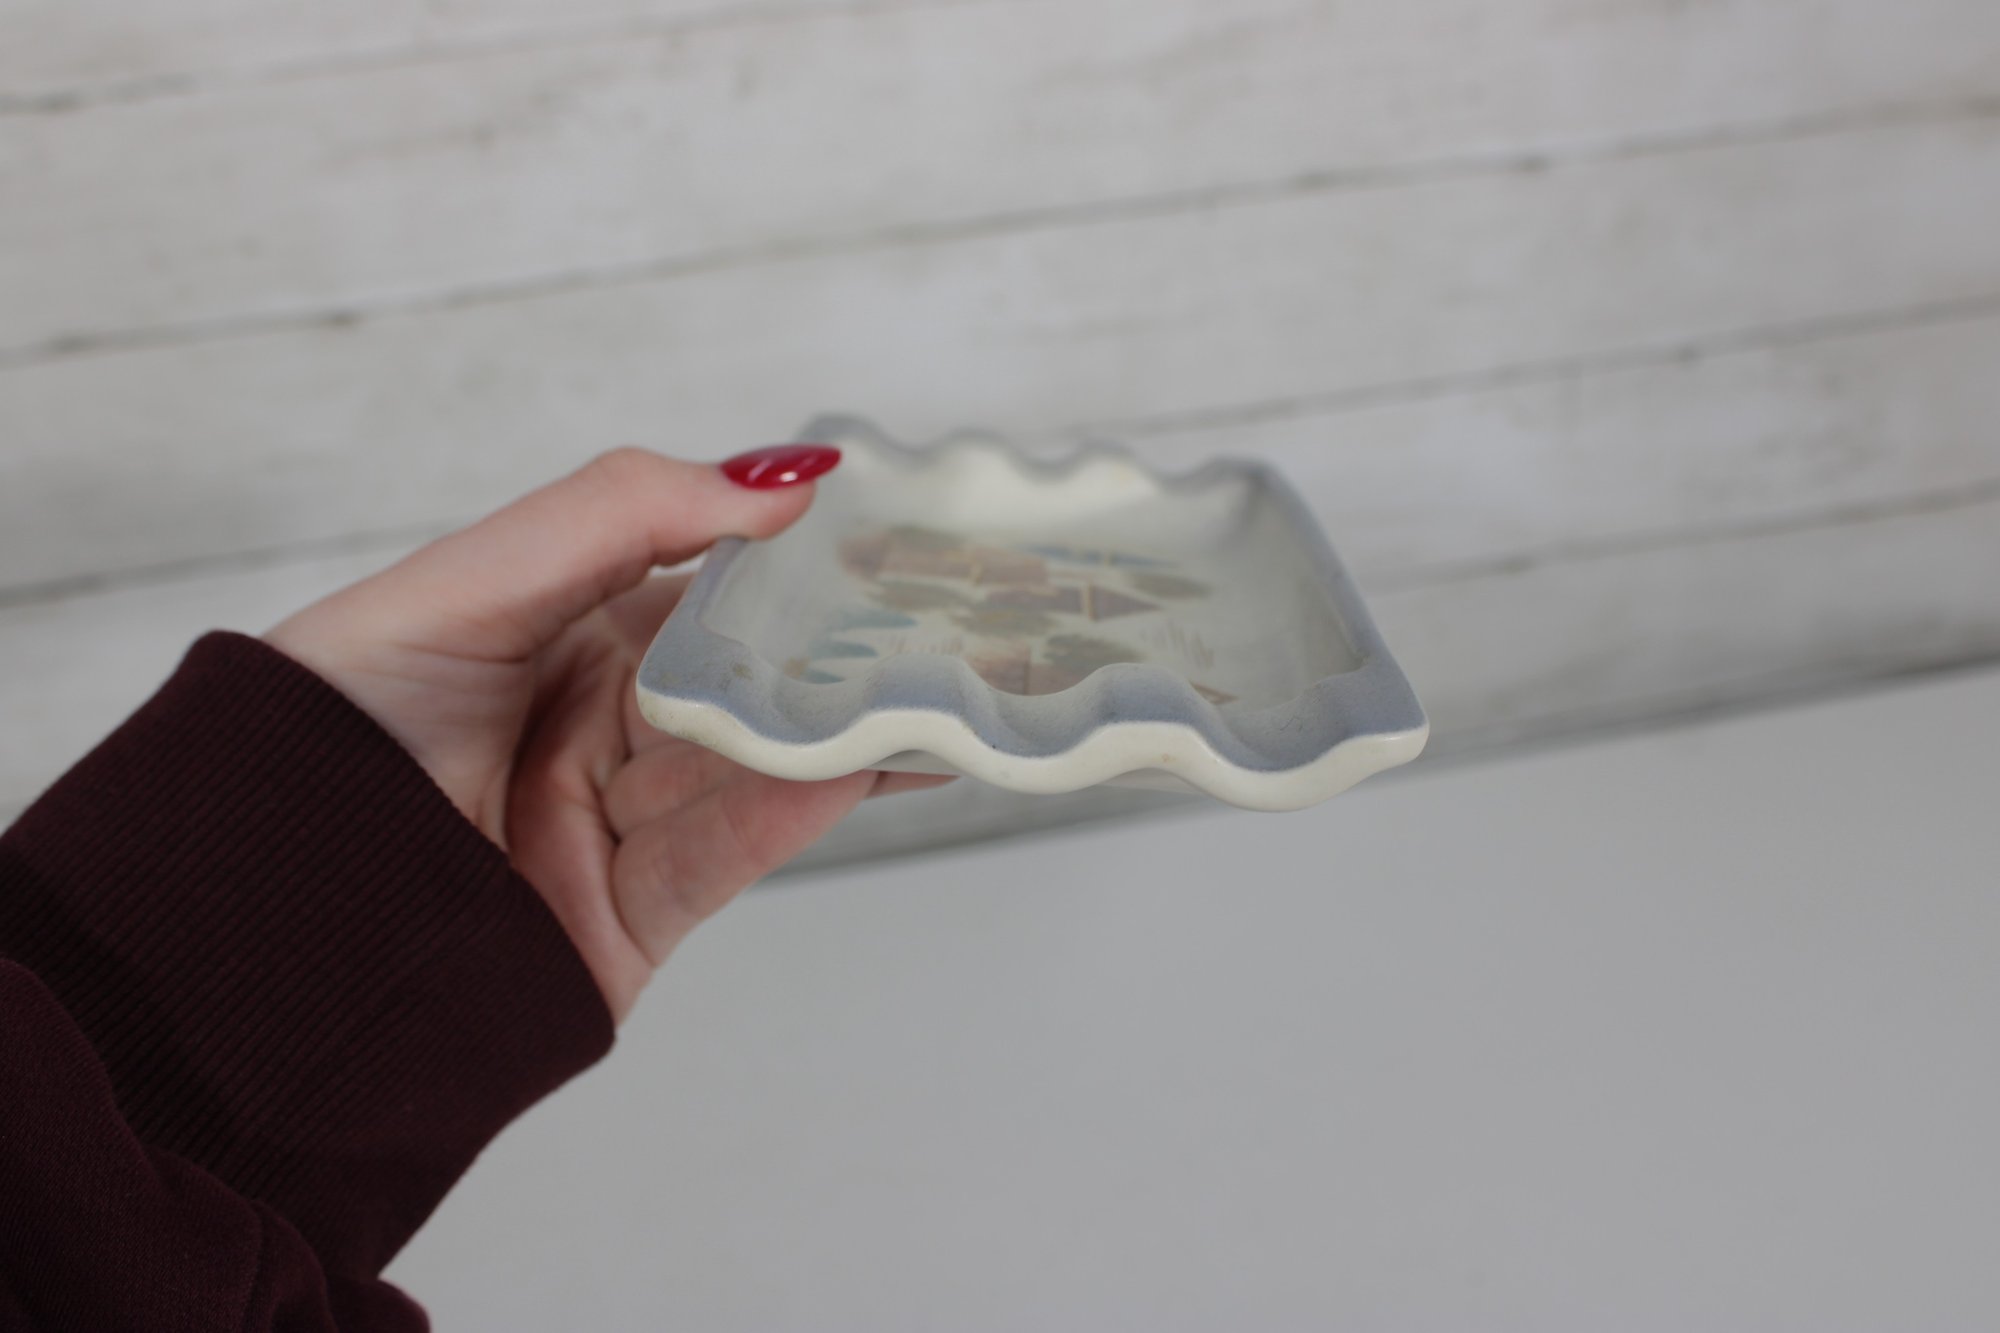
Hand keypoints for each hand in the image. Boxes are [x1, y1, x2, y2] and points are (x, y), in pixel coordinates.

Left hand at [266, 446, 940, 1020]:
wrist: (252, 916)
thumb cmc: (334, 719)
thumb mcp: (470, 583)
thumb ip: (619, 515)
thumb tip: (784, 476)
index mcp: (563, 633)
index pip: (708, 585)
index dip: (796, 559)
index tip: (892, 529)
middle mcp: (601, 724)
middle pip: (749, 679)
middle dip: (847, 649)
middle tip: (961, 612)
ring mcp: (621, 823)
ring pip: (757, 765)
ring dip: (849, 729)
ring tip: (950, 686)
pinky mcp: (634, 921)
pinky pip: (732, 852)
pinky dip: (800, 806)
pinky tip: (872, 760)